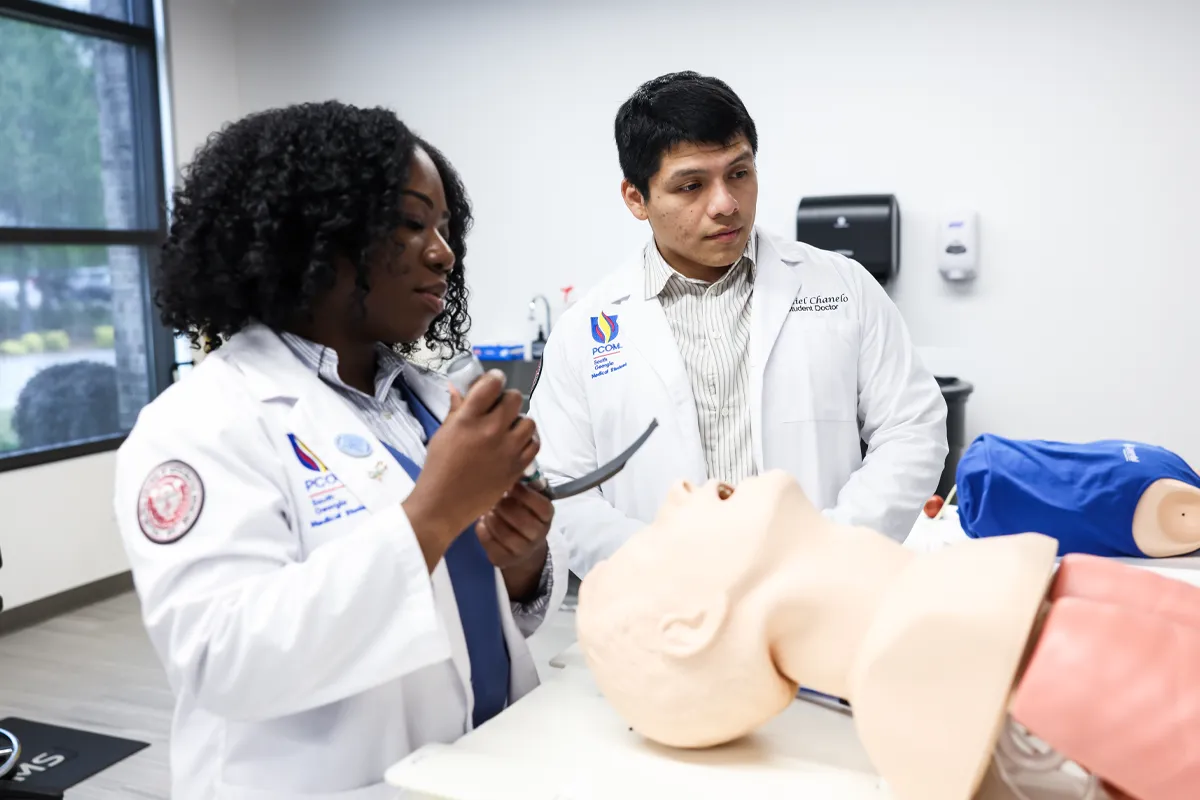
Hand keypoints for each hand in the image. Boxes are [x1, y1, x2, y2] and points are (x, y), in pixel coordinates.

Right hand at [402, 371, 538, 564]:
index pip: (491, 383)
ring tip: (509, 429)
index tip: (493, 382)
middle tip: (500, 408)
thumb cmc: (438, 468)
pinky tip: (516, 444)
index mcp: (468, 419)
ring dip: (519, 422)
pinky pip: (534, 444)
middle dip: (507, 400)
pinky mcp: (516, 467)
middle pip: (514, 399)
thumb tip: (459, 387)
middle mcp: (490, 430)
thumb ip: (456, 409)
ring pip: (528, 421)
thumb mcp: (443, 433)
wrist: (443, 505)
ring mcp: (506, 449)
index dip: (494, 379)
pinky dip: (528, 441)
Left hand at [477, 482, 552, 599]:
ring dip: (491, 517)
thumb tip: (514, 464)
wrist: (523, 546)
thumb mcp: (531, 497)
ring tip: (488, 509)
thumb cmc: (524, 511)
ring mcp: (522, 551)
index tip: (510, 485)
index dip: (524, 494)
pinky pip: (489, 542)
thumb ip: (525, 483)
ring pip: (502, 532)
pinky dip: (482, 529)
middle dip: (503, 505)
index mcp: (547, 517)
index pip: (541, 506)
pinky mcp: (503, 560)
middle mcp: (538, 536)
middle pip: (520, 520)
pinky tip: (483, 522)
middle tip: (494, 497)